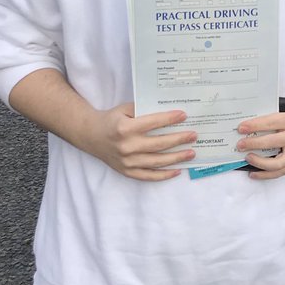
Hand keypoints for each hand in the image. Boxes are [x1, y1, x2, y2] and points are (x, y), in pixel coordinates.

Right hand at [80, 103, 196, 181]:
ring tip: (191, 152)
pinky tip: (177, 170)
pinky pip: (148, 175)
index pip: (153, 123)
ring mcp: (127, 161)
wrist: (91, 135)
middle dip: (179, 139)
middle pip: (159, 144)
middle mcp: (127, 146)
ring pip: (157, 161)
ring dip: (177, 157)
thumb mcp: (124, 109)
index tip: (184, 116)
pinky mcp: (127, 171)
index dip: (170, 119)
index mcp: (125, 128)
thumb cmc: (111, 120)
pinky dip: (164, 174)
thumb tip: (168, 112)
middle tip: (193, 135)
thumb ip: (144, 109)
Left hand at [236, 106, 284, 179]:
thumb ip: (269, 119)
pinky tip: (254, 172)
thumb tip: (246, 128)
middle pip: (272, 143)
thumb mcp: (284, 111)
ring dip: (259, 162)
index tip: (241, 128)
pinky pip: (281, 172)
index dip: (254, 126)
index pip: (270, 122)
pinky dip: (266, 174)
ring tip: (247, 158)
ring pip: (277, 163)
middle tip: (240, 144)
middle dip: (253, 144)